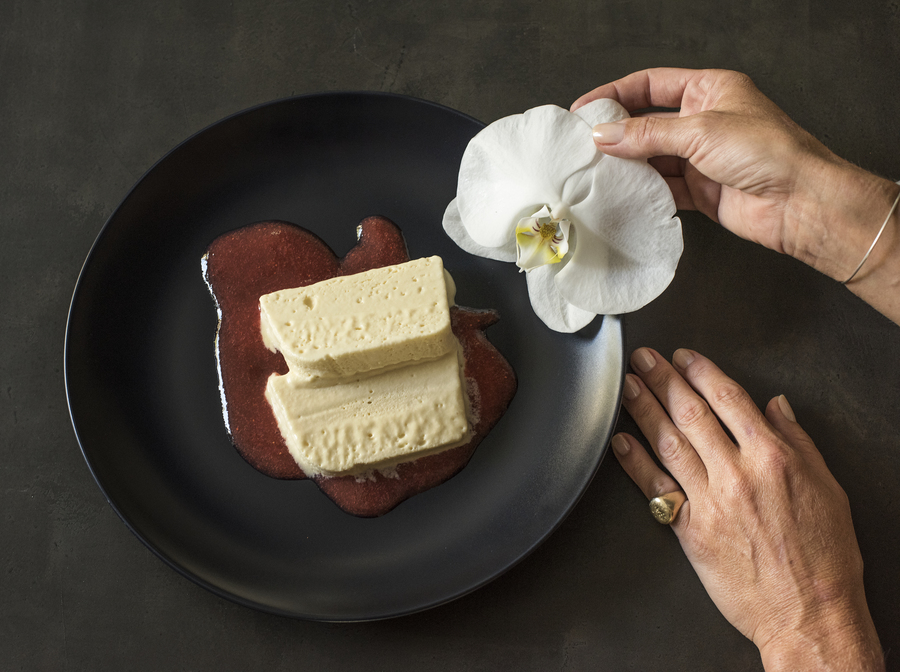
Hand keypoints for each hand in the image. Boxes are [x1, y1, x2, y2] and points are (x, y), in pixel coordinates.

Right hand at [571, 68, 899, 323]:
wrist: (800, 204)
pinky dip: (642, 192)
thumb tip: (605, 136)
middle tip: (585, 145)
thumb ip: (648, 134)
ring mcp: (701, 157)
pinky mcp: (700, 190)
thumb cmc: (769, 153)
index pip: (650, 85)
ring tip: (597, 172)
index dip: (615, 95)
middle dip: (617, 134)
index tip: (585, 110)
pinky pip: (661, 188)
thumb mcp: (701, 131)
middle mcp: (704, 121)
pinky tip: (623, 195)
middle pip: (647, 123)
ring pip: (651, 158)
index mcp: (709, 89)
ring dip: (627, 166)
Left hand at [611, 347, 883, 670]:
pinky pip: (655, 488)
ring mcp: (710, 501)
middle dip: (664, 380)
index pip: (729, 400)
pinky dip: (635, 462)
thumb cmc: (825, 555)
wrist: (809, 613)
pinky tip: (620, 440)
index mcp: (773, 458)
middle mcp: (737, 474)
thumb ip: (797, 441)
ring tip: (628, 387)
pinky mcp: (690, 530)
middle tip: (644, 358)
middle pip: (691, 414)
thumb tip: (775, 406)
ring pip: (668, 443)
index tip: (684, 357)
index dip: (702, 372)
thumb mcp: (827, 487)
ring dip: (644, 410)